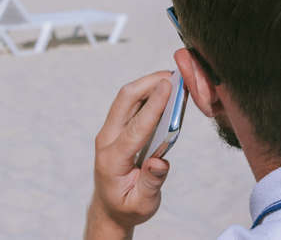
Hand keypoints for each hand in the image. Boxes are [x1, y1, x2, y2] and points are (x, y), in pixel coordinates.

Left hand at [85, 71, 172, 239]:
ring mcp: (109, 132)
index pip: (135, 128)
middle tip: (173, 74)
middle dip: (147, 83)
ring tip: (171, 77)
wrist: (109, 206)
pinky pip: (129, 104)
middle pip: (124, 101)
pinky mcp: (116, 128)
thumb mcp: (141, 204)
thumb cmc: (126, 205)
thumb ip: (151, 183)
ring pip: (125, 99)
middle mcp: (107, 140)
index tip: (169, 86)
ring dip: (147, 84)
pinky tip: (162, 89)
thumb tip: (160, 162)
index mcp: (112, 160)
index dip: (154, 105)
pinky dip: (145, 92)